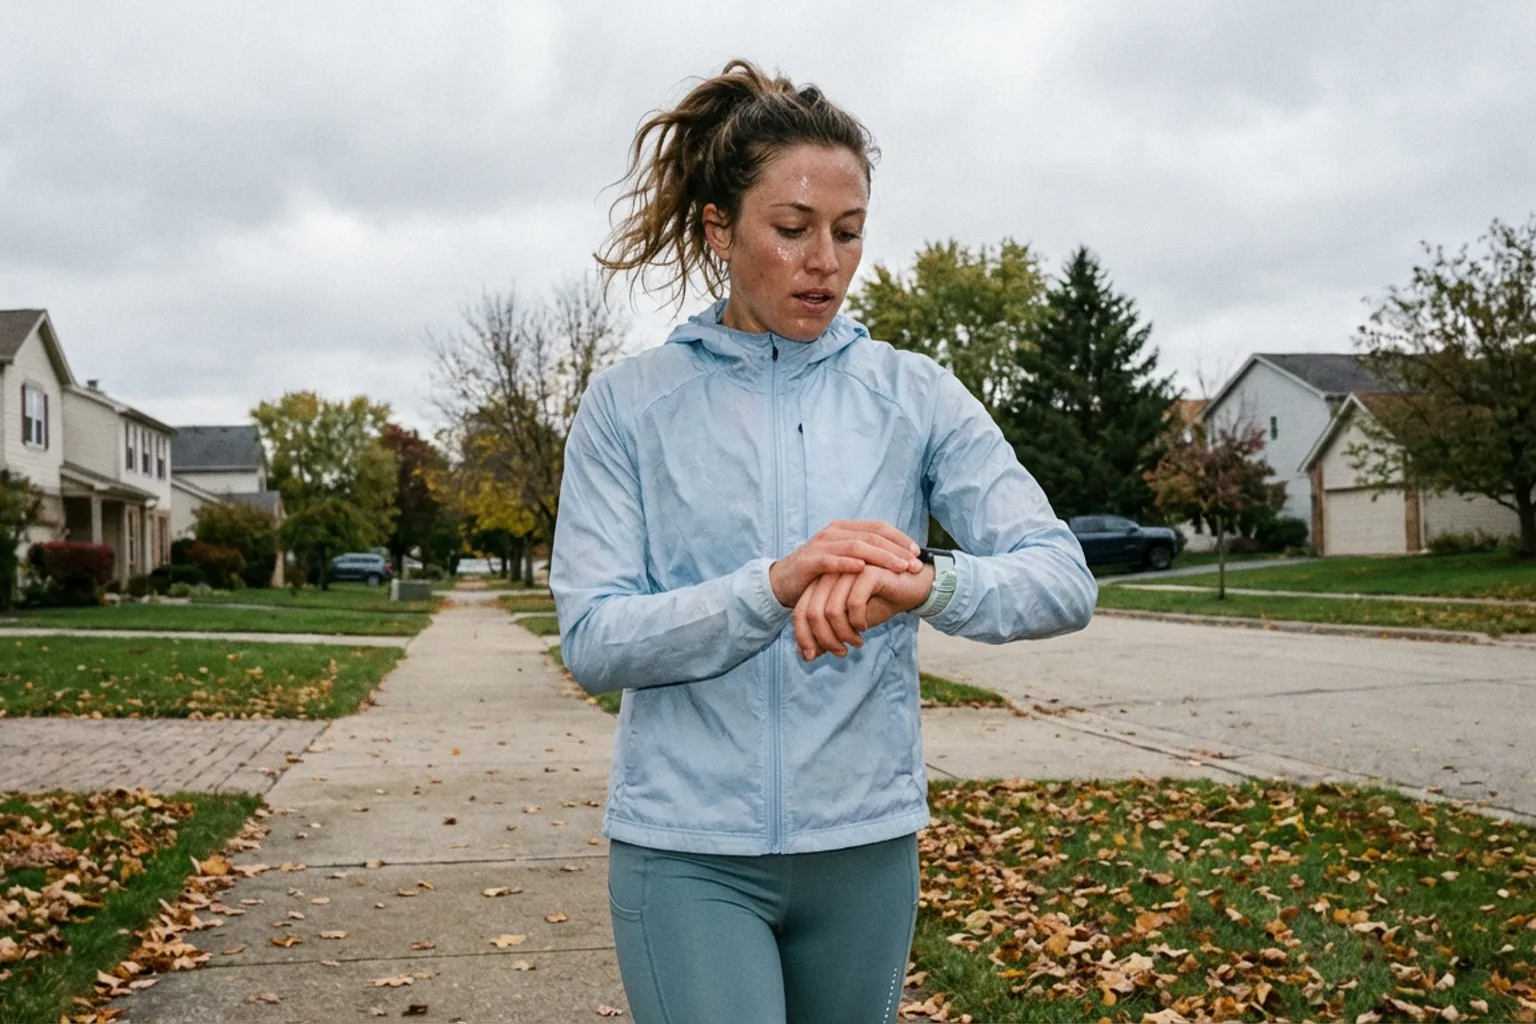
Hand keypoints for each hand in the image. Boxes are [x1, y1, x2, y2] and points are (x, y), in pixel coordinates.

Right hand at [769, 520, 923, 608]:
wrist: (784, 582)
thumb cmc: (820, 574)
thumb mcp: (845, 560)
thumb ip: (866, 555)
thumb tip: (900, 558)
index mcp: (845, 528)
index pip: (878, 527)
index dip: (900, 538)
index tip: (918, 553)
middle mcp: (834, 532)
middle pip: (871, 536)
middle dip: (896, 551)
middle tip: (915, 565)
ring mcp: (821, 545)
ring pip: (856, 547)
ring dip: (881, 557)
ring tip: (899, 568)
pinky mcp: (809, 561)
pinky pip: (831, 561)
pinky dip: (848, 564)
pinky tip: (864, 569)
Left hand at [793, 562, 934, 660]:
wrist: (912, 588)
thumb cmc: (878, 604)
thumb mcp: (848, 624)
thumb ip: (826, 635)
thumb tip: (805, 656)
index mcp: (820, 583)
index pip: (800, 612)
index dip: (803, 637)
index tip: (812, 657)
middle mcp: (830, 574)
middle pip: (812, 613)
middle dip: (824, 640)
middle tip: (840, 653)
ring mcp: (848, 570)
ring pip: (831, 611)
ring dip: (843, 635)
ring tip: (856, 642)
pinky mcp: (867, 571)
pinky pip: (853, 604)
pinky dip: (857, 622)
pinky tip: (865, 627)